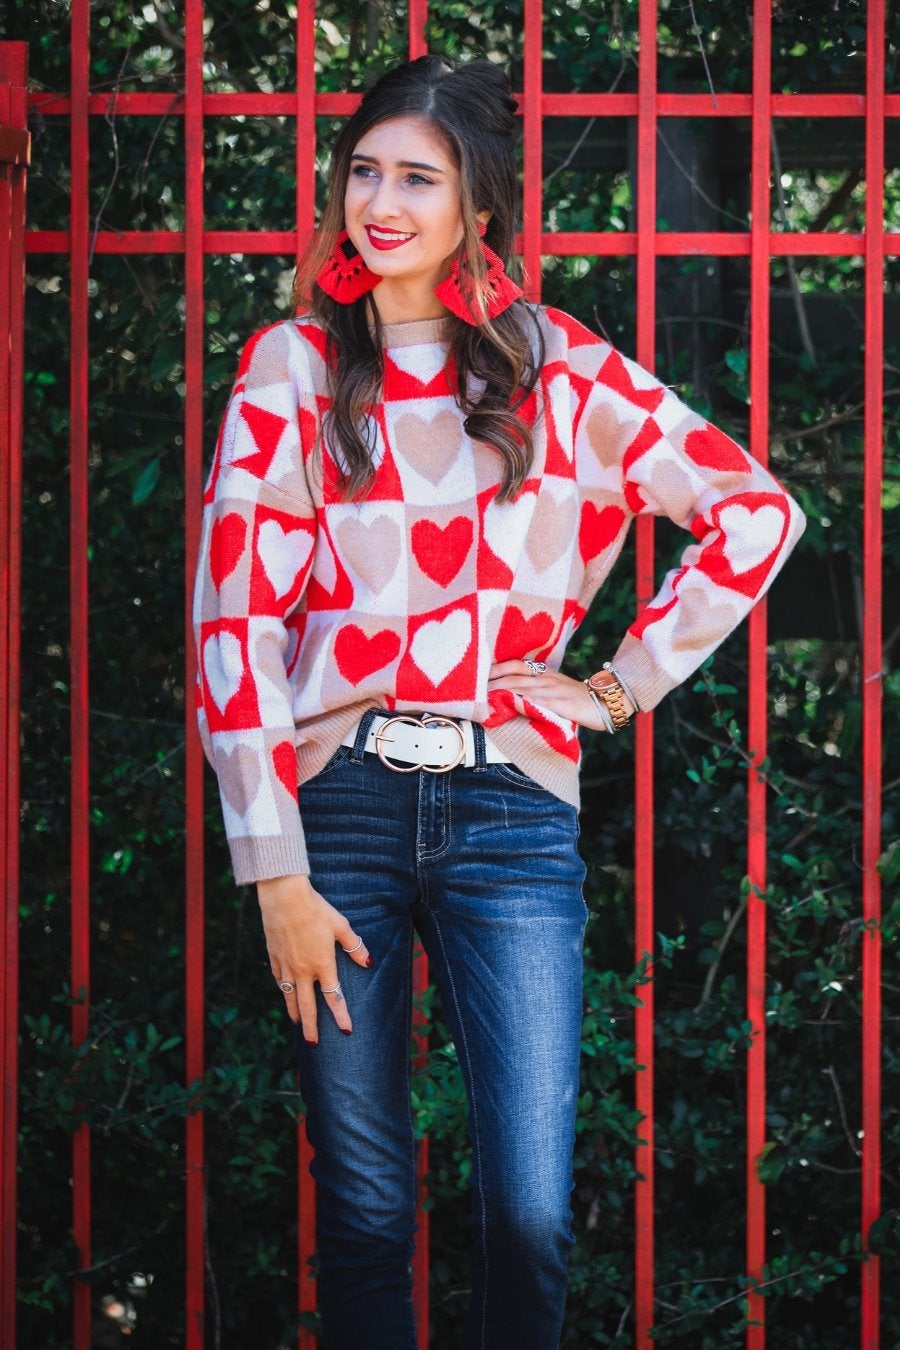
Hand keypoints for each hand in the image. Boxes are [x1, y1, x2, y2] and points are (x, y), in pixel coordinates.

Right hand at [255, 874, 372, 1043]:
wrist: (284, 897)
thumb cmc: (315, 909)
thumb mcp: (340, 925)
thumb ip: (354, 946)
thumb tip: (368, 962)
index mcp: (322, 964)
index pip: (334, 997)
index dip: (341, 1015)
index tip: (346, 1030)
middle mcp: (303, 970)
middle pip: (307, 1005)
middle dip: (311, 1027)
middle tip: (313, 1044)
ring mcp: (286, 965)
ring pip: (289, 996)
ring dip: (294, 1012)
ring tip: (298, 1025)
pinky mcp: (274, 956)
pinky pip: (279, 979)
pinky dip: (282, 990)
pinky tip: (284, 993)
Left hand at [487, 660, 634, 730]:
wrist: (604, 703)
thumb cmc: (577, 697)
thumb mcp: (555, 687)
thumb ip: (536, 687)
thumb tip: (512, 691)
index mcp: (544, 673)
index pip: (516, 664)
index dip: (496, 668)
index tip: (478, 674)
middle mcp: (546, 679)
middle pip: (513, 675)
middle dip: (491, 680)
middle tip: (472, 686)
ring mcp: (552, 691)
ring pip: (522, 687)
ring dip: (500, 690)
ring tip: (482, 695)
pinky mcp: (560, 705)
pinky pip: (537, 702)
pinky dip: (521, 702)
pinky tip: (508, 704)